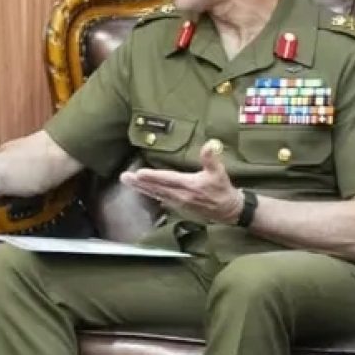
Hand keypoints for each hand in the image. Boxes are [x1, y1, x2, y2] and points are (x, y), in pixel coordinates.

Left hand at [120, 142, 243, 223]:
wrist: (229, 210)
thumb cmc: (222, 189)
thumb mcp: (219, 172)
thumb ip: (211, 158)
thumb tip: (210, 144)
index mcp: (189, 185)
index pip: (167, 180)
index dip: (153, 176)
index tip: (139, 173)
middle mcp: (180, 195)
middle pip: (157, 188)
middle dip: (140, 182)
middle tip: (124, 177)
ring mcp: (178, 202)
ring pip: (156, 194)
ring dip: (141, 188)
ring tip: (127, 181)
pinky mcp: (178, 206)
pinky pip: (160, 199)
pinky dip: (149, 193)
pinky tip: (139, 190)